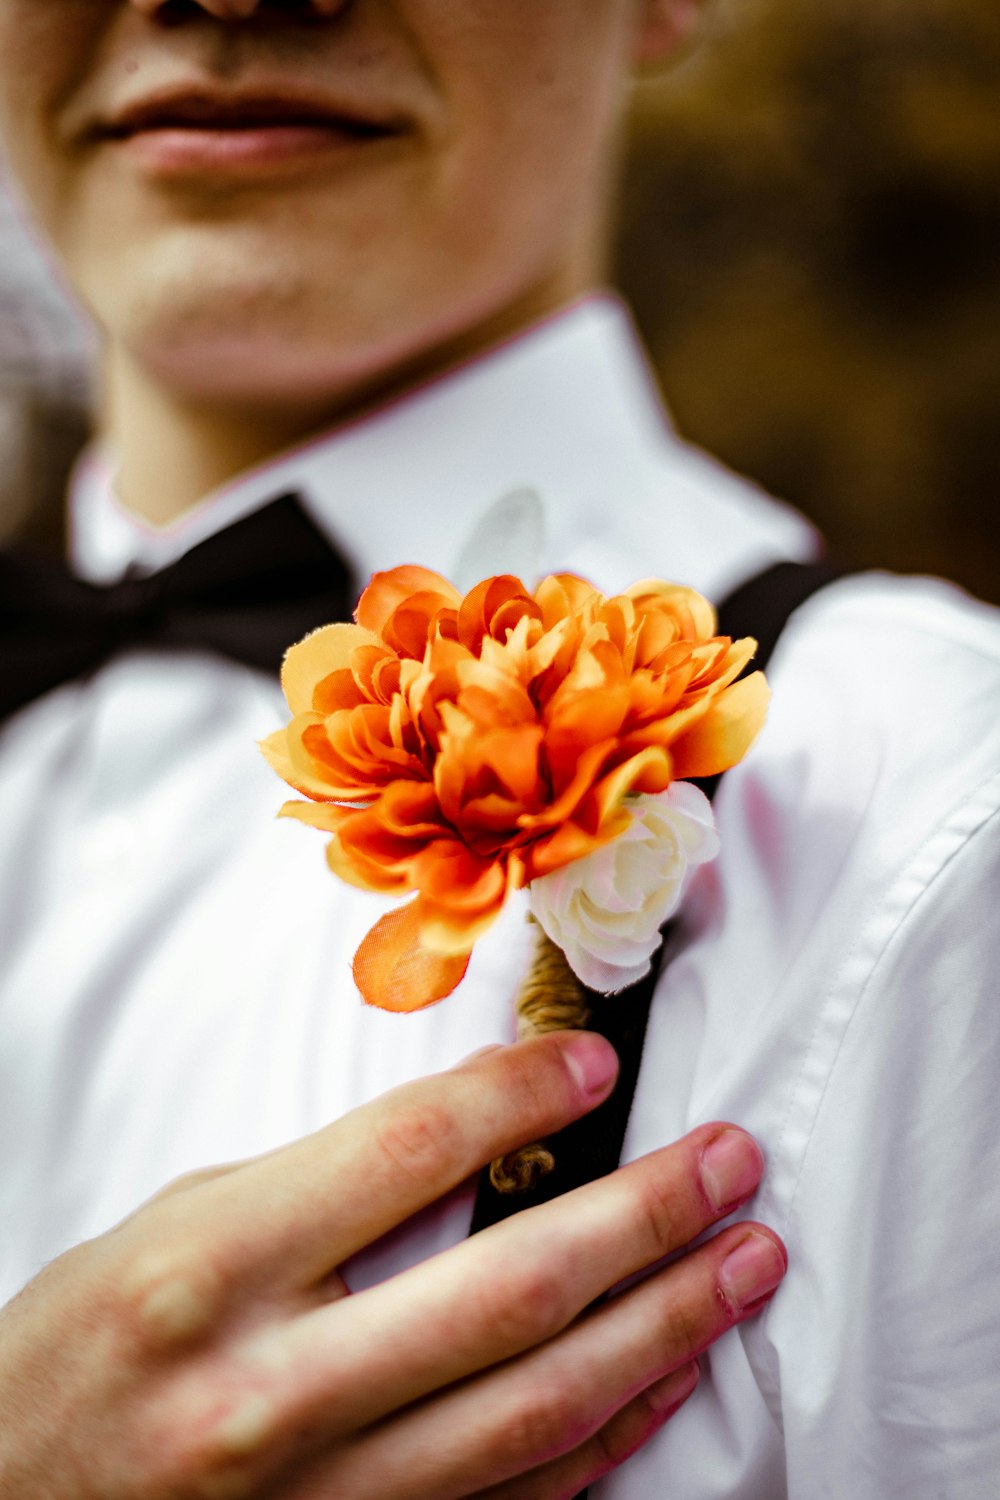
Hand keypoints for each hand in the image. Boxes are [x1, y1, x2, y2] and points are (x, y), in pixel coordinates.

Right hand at [0, 1033, 784, 1498]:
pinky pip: (520, 1498)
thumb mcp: (175, 1230)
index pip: (405, 1152)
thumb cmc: (84, 1355)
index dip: (521, 1095)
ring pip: (539, 1408)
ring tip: (745, 1260)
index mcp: (210, 1270)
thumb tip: (481, 1132)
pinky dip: (612, 1433)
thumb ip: (320, 1187)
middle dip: (645, 1217)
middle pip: (509, 1289)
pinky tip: (673, 1371)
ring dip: (665, 1326)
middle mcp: (269, 1390)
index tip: (596, 1063)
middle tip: (730, 1162)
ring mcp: (322, 1497)